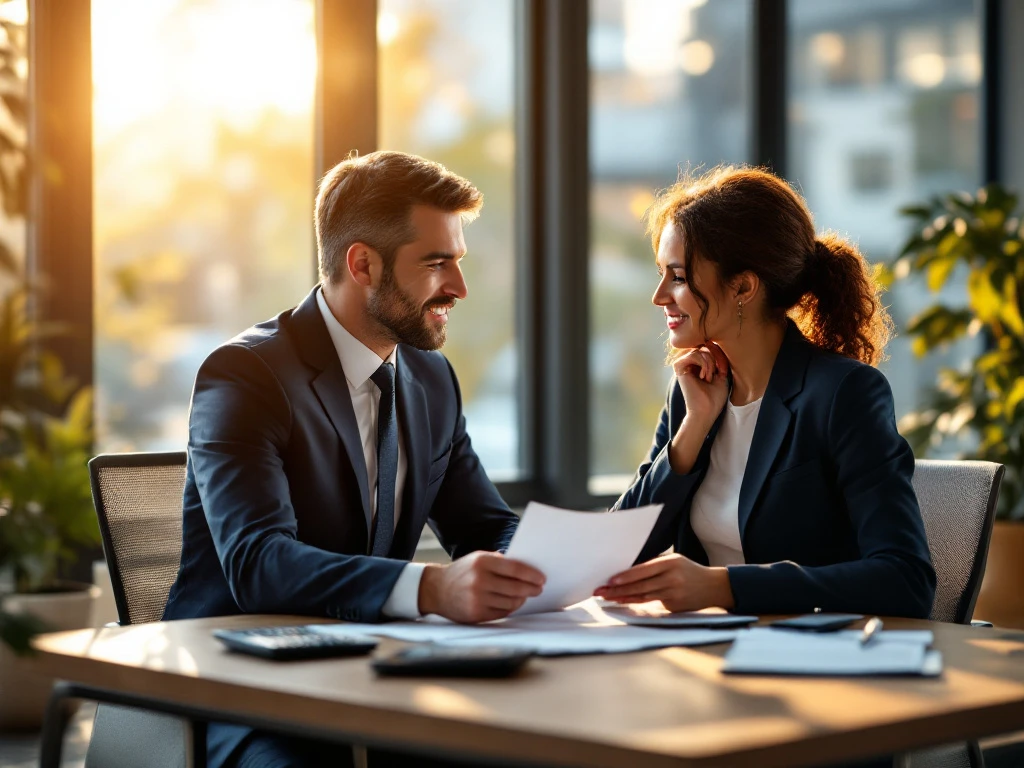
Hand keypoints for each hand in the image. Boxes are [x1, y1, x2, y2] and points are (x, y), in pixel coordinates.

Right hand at [418, 551, 545, 623]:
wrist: (437, 589)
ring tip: (524, 596)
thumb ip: (500, 562)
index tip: (542, 578)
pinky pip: (502, 613)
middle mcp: (479, 580)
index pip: (515, 569)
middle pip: (516, 588)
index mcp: (482, 562)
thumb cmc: (463, 572)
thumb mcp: (478, 558)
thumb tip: (527, 570)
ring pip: (511, 603)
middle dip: (531, 589)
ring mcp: (477, 599)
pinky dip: (510, 608)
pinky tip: (511, 603)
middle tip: (538, 589)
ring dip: (521, 600)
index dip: (531, 575)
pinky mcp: (476, 614)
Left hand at [593, 554, 733, 611]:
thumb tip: (626, 572)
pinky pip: (652, 604)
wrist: (714, 587)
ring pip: (643, 597)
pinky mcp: (675, 607)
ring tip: (608, 597)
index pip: (644, 570)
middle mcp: (672, 579)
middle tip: (601, 591)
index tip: (611, 580)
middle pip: (641, 586)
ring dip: (624, 597)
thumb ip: (654, 566)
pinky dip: (637, 603)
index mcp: (671, 563)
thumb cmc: (689, 571)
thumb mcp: (674, 561)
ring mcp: (674, 594)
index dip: (627, 576)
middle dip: (618, 590)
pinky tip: (624, 601)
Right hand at [673, 343, 729, 434]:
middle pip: (704, 345)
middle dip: (715, 357)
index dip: (718, 353)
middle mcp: (688, 361)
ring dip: (710, 363)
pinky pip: (694, 354)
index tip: (723, 370)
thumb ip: (718, 357)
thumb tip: (714, 342)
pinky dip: (703, 364)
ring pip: (700, 349)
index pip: (708, 346)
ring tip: (709, 377)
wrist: (706, 410)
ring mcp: (683, 363)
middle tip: (717, 373)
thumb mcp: (721, 372)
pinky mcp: (679, 367)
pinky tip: (704, 376)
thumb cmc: (715, 396)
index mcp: (697, 362)